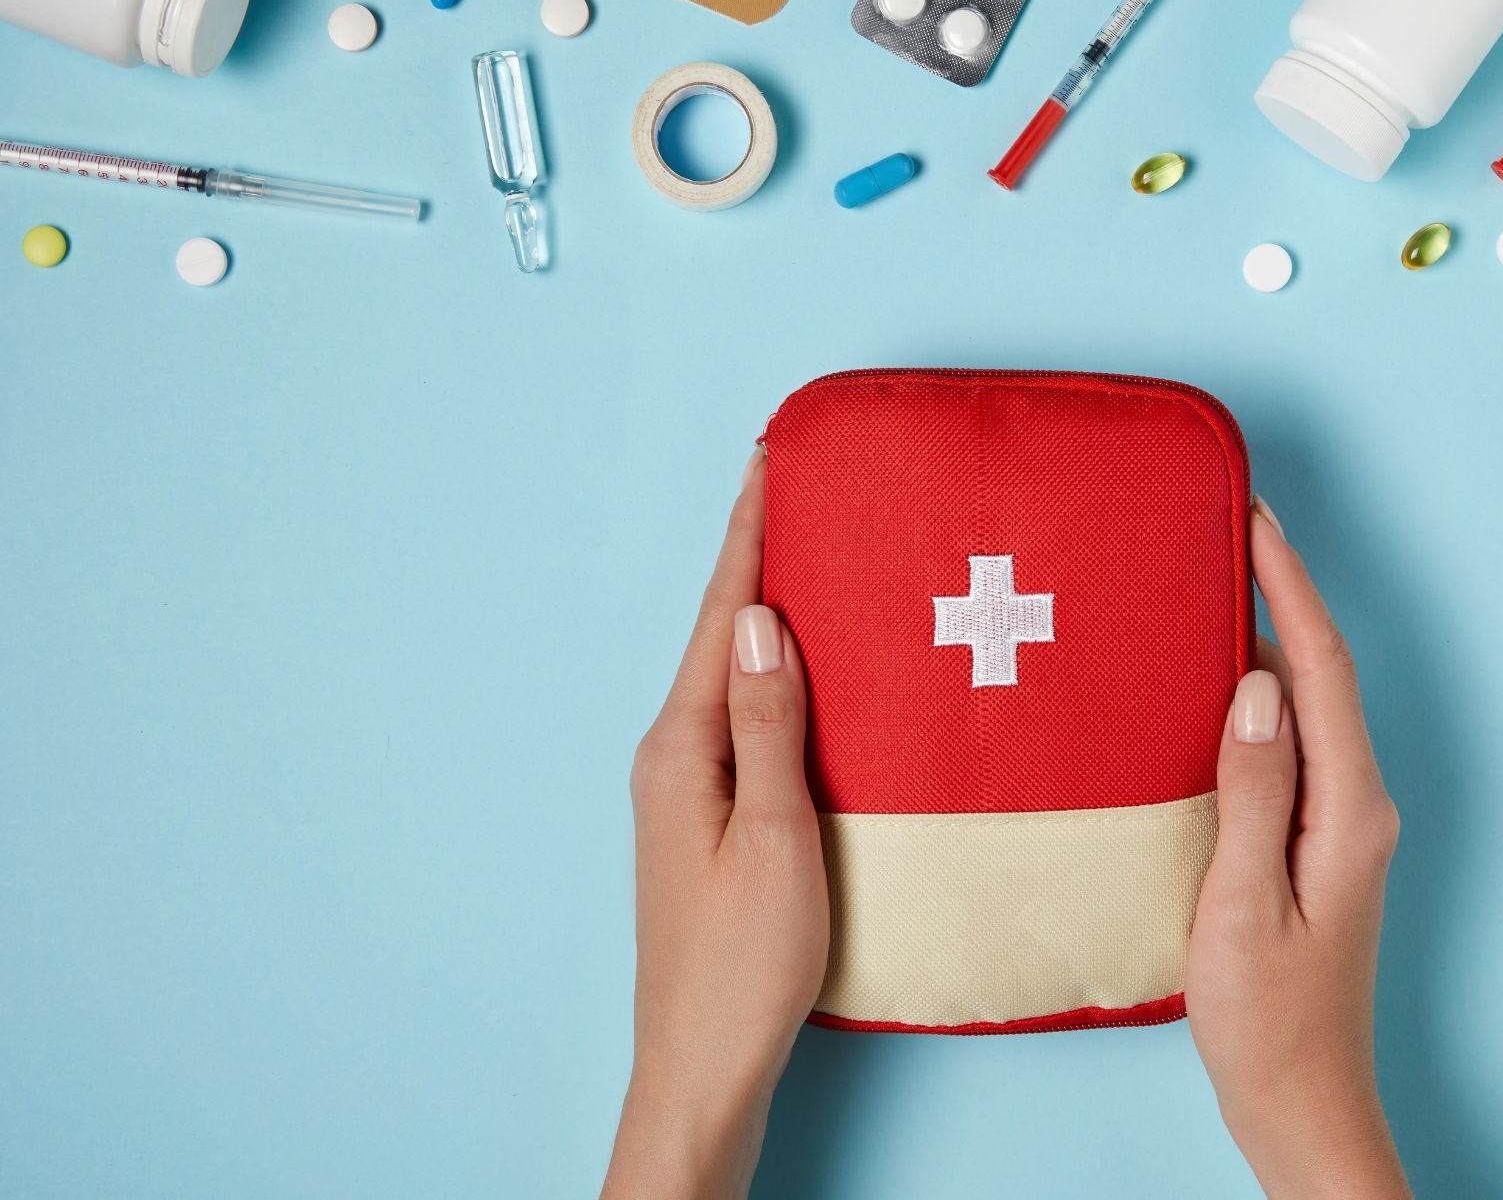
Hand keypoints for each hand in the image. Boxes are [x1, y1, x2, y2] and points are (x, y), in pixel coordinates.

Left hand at [603, 450, 828, 1199]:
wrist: (702, 1064)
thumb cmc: (745, 964)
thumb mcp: (776, 837)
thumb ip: (769, 725)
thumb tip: (765, 621)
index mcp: (682, 748)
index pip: (724, 617)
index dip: (749, 536)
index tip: (767, 460)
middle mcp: (672, 755)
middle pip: (720, 634)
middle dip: (757, 557)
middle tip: (795, 485)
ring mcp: (684, 788)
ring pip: (731, 675)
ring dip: (767, 613)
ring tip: (808, 553)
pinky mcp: (706, 817)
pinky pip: (741, 718)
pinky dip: (773, 675)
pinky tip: (804, 668)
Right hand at [1186, 499, 1409, 1199]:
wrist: (1302, 1103)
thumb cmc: (1268, 1020)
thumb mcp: (1244, 904)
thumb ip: (1252, 791)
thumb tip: (1256, 685)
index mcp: (1348, 809)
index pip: (1320, 668)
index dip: (1289, 585)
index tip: (1254, 518)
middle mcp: (1356, 804)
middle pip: (1320, 674)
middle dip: (1280, 592)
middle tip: (1222, 530)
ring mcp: (1340, 823)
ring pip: (1306, 705)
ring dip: (1267, 640)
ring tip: (1211, 585)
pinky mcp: (1315, 841)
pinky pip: (1289, 744)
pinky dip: (1255, 697)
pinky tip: (1213, 687)